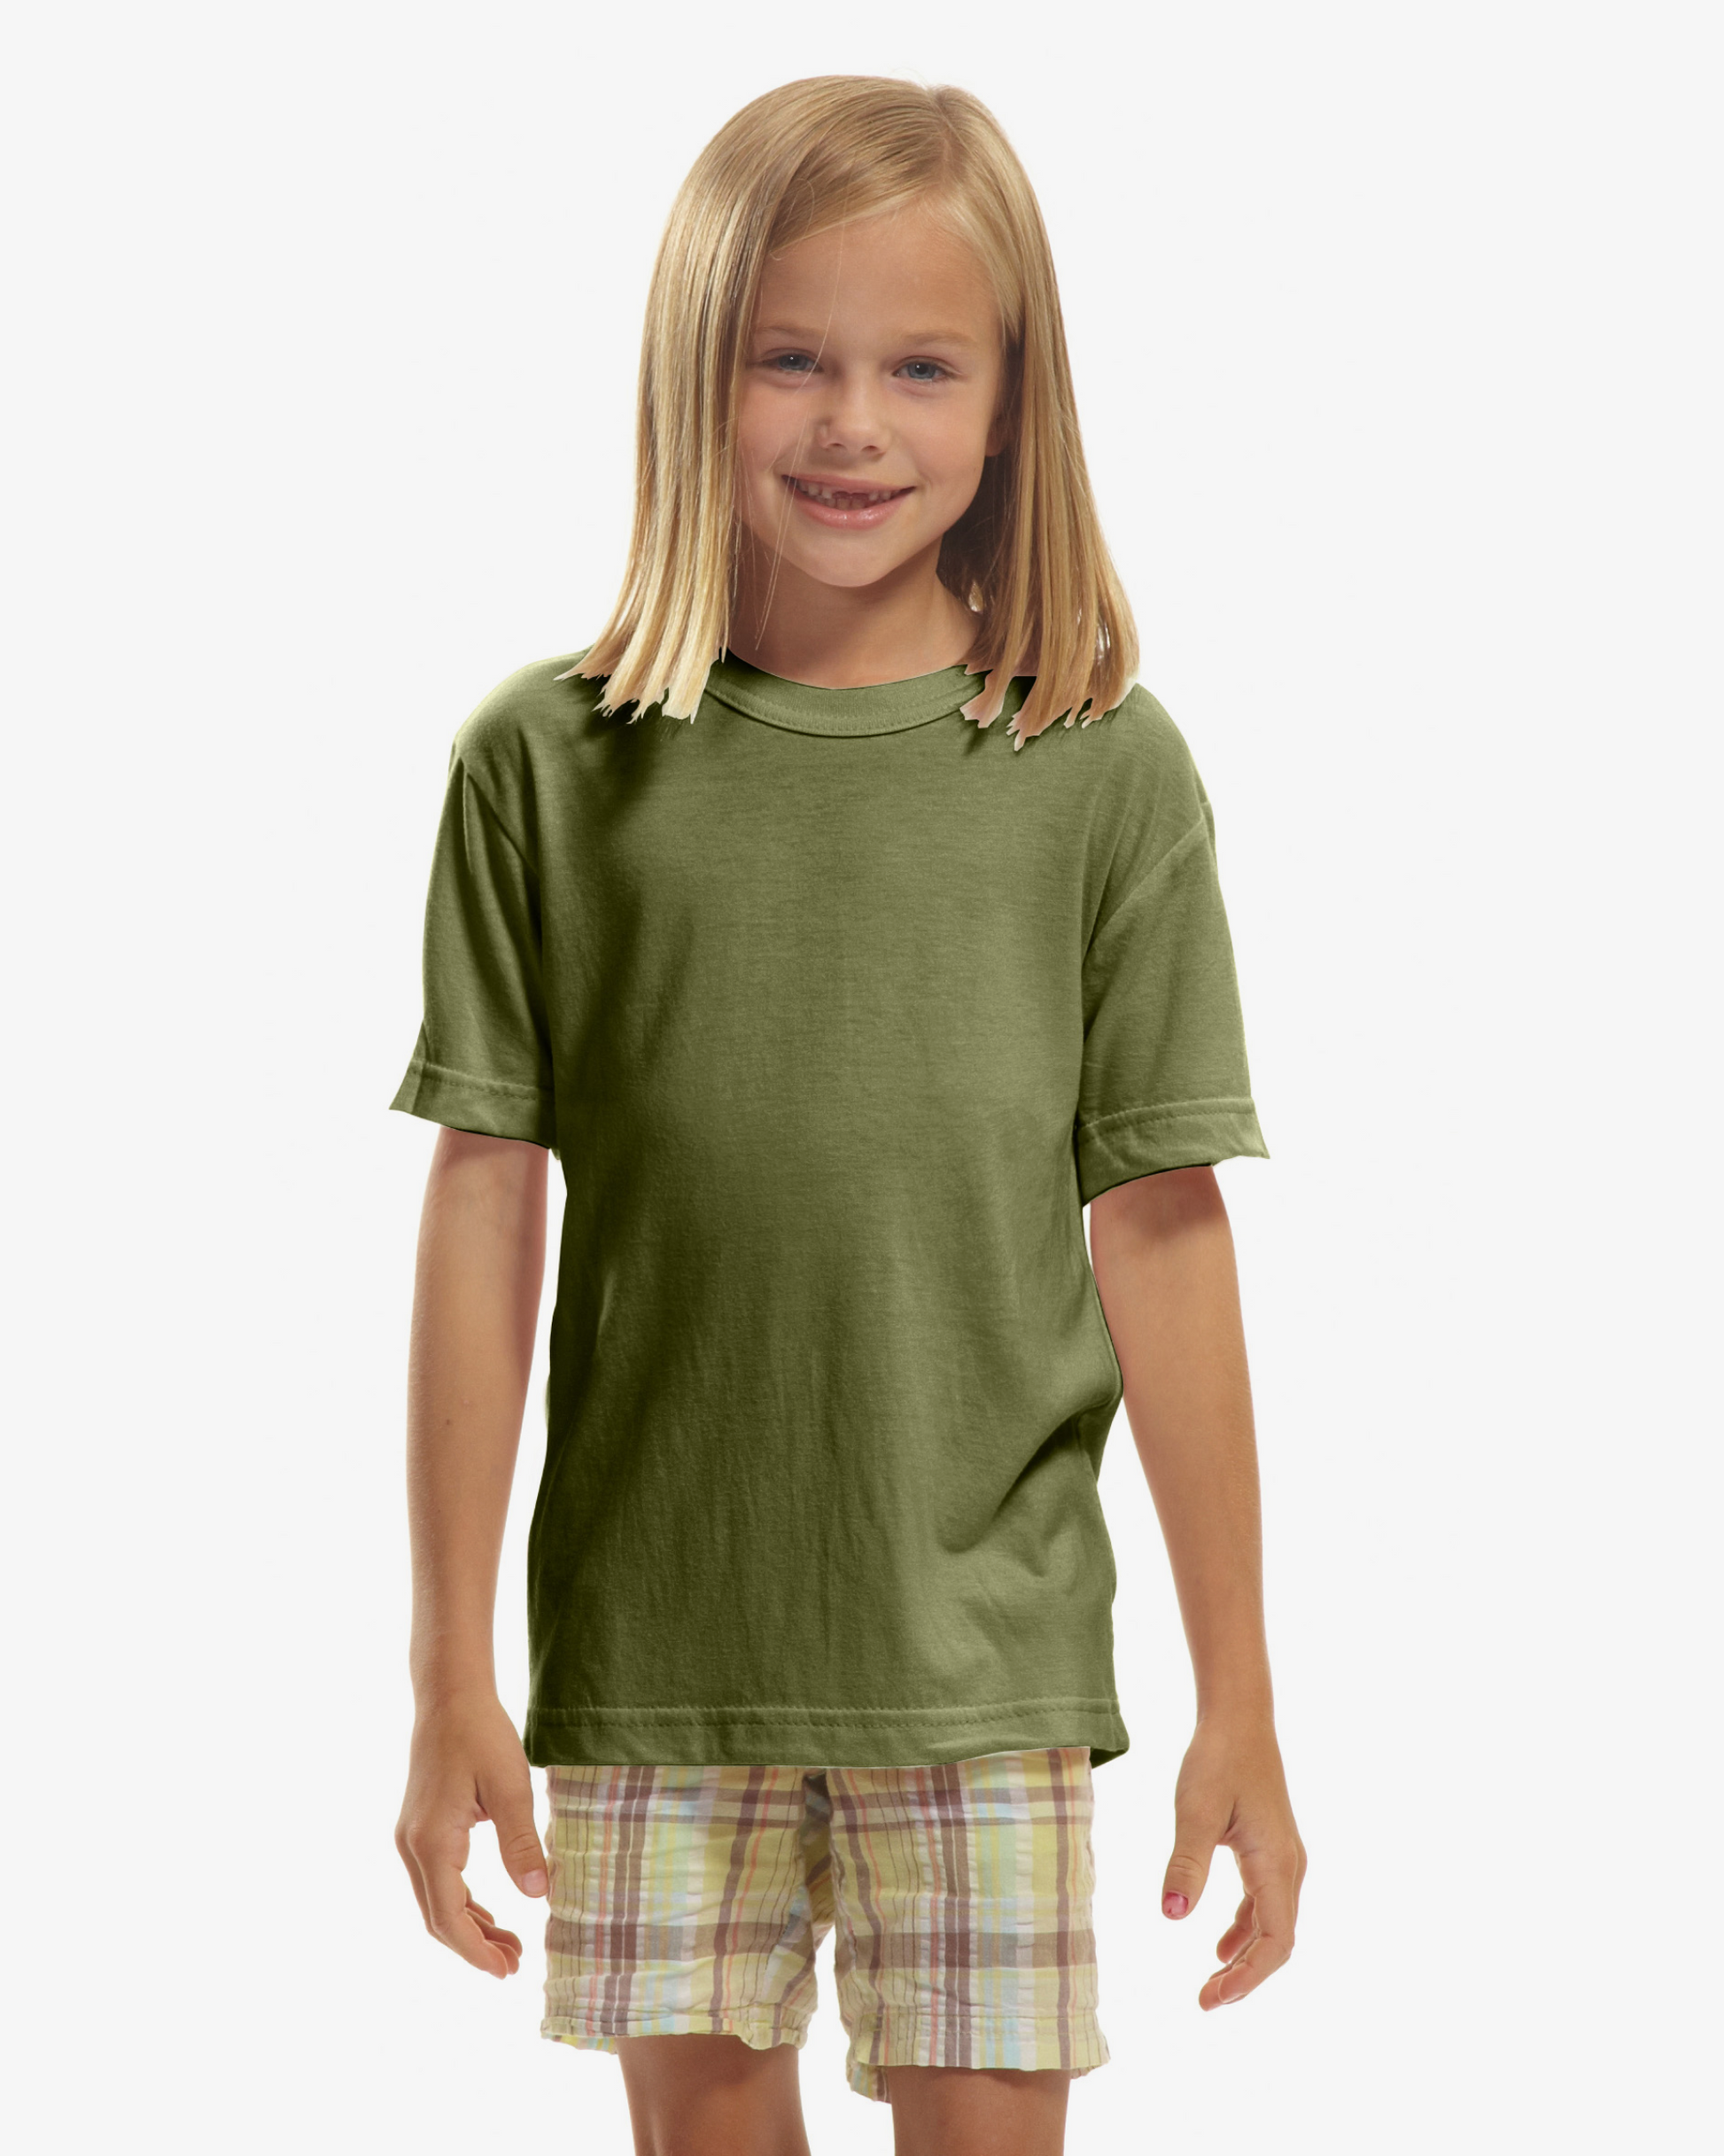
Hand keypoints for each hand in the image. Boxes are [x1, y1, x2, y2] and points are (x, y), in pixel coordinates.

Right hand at [396, 1690, 548, 1977]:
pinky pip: (437, 1880)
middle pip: (437, 1916)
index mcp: (433, 1841)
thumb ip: (522, 1842)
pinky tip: (490, 1910)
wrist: (450, 1697)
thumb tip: (538, 1894)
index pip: (448, 1916)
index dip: (475, 1950)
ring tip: (510, 1944)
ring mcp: (411, 1837)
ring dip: (469, 1926)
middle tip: (514, 1963)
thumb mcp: (512, 1786)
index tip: (505, 1971)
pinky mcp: (419, 1828)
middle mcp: (412, 1845)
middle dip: (474, 1946)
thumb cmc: (482, 1735)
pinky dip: (462, 1902)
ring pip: (436, 1901)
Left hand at [1160, 1712, 1305, 2009]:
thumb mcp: (1196, 1812)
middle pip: (1277, 1941)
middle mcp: (1288, 1867)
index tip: (1215, 1997)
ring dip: (1245, 1957)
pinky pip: (1264, 1904)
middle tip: (1204, 2001)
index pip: (1276, 1941)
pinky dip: (1244, 1930)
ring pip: (1272, 1925)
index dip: (1249, 1977)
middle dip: (1245, 1976)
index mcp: (1276, 1864)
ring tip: (1211, 1985)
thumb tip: (1170, 1915)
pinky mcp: (1269, 1850)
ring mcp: (1282, 1859)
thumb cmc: (1219, 1760)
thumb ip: (1186, 1865)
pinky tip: (1219, 1945)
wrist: (1238, 1719)